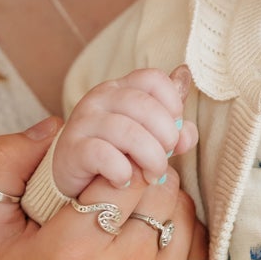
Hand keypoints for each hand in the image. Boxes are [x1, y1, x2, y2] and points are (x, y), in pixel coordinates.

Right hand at [0, 117, 209, 259]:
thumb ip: (4, 161)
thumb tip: (57, 122)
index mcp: (70, 255)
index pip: (125, 170)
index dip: (117, 159)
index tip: (104, 168)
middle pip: (161, 187)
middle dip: (141, 177)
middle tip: (115, 190)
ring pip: (184, 213)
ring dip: (161, 206)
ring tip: (126, 222)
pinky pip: (200, 248)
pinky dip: (178, 239)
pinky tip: (144, 251)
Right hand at [51, 65, 197, 197]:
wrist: (73, 177)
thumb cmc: (117, 153)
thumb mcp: (148, 138)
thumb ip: (173, 132)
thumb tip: (187, 133)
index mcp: (121, 88)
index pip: (154, 79)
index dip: (173, 104)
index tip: (175, 129)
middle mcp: (100, 97)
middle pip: (145, 105)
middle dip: (166, 137)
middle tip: (166, 159)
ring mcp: (84, 121)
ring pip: (128, 131)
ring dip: (150, 158)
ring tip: (151, 176)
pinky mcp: (72, 148)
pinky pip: (104, 155)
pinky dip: (121, 171)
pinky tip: (123, 180)